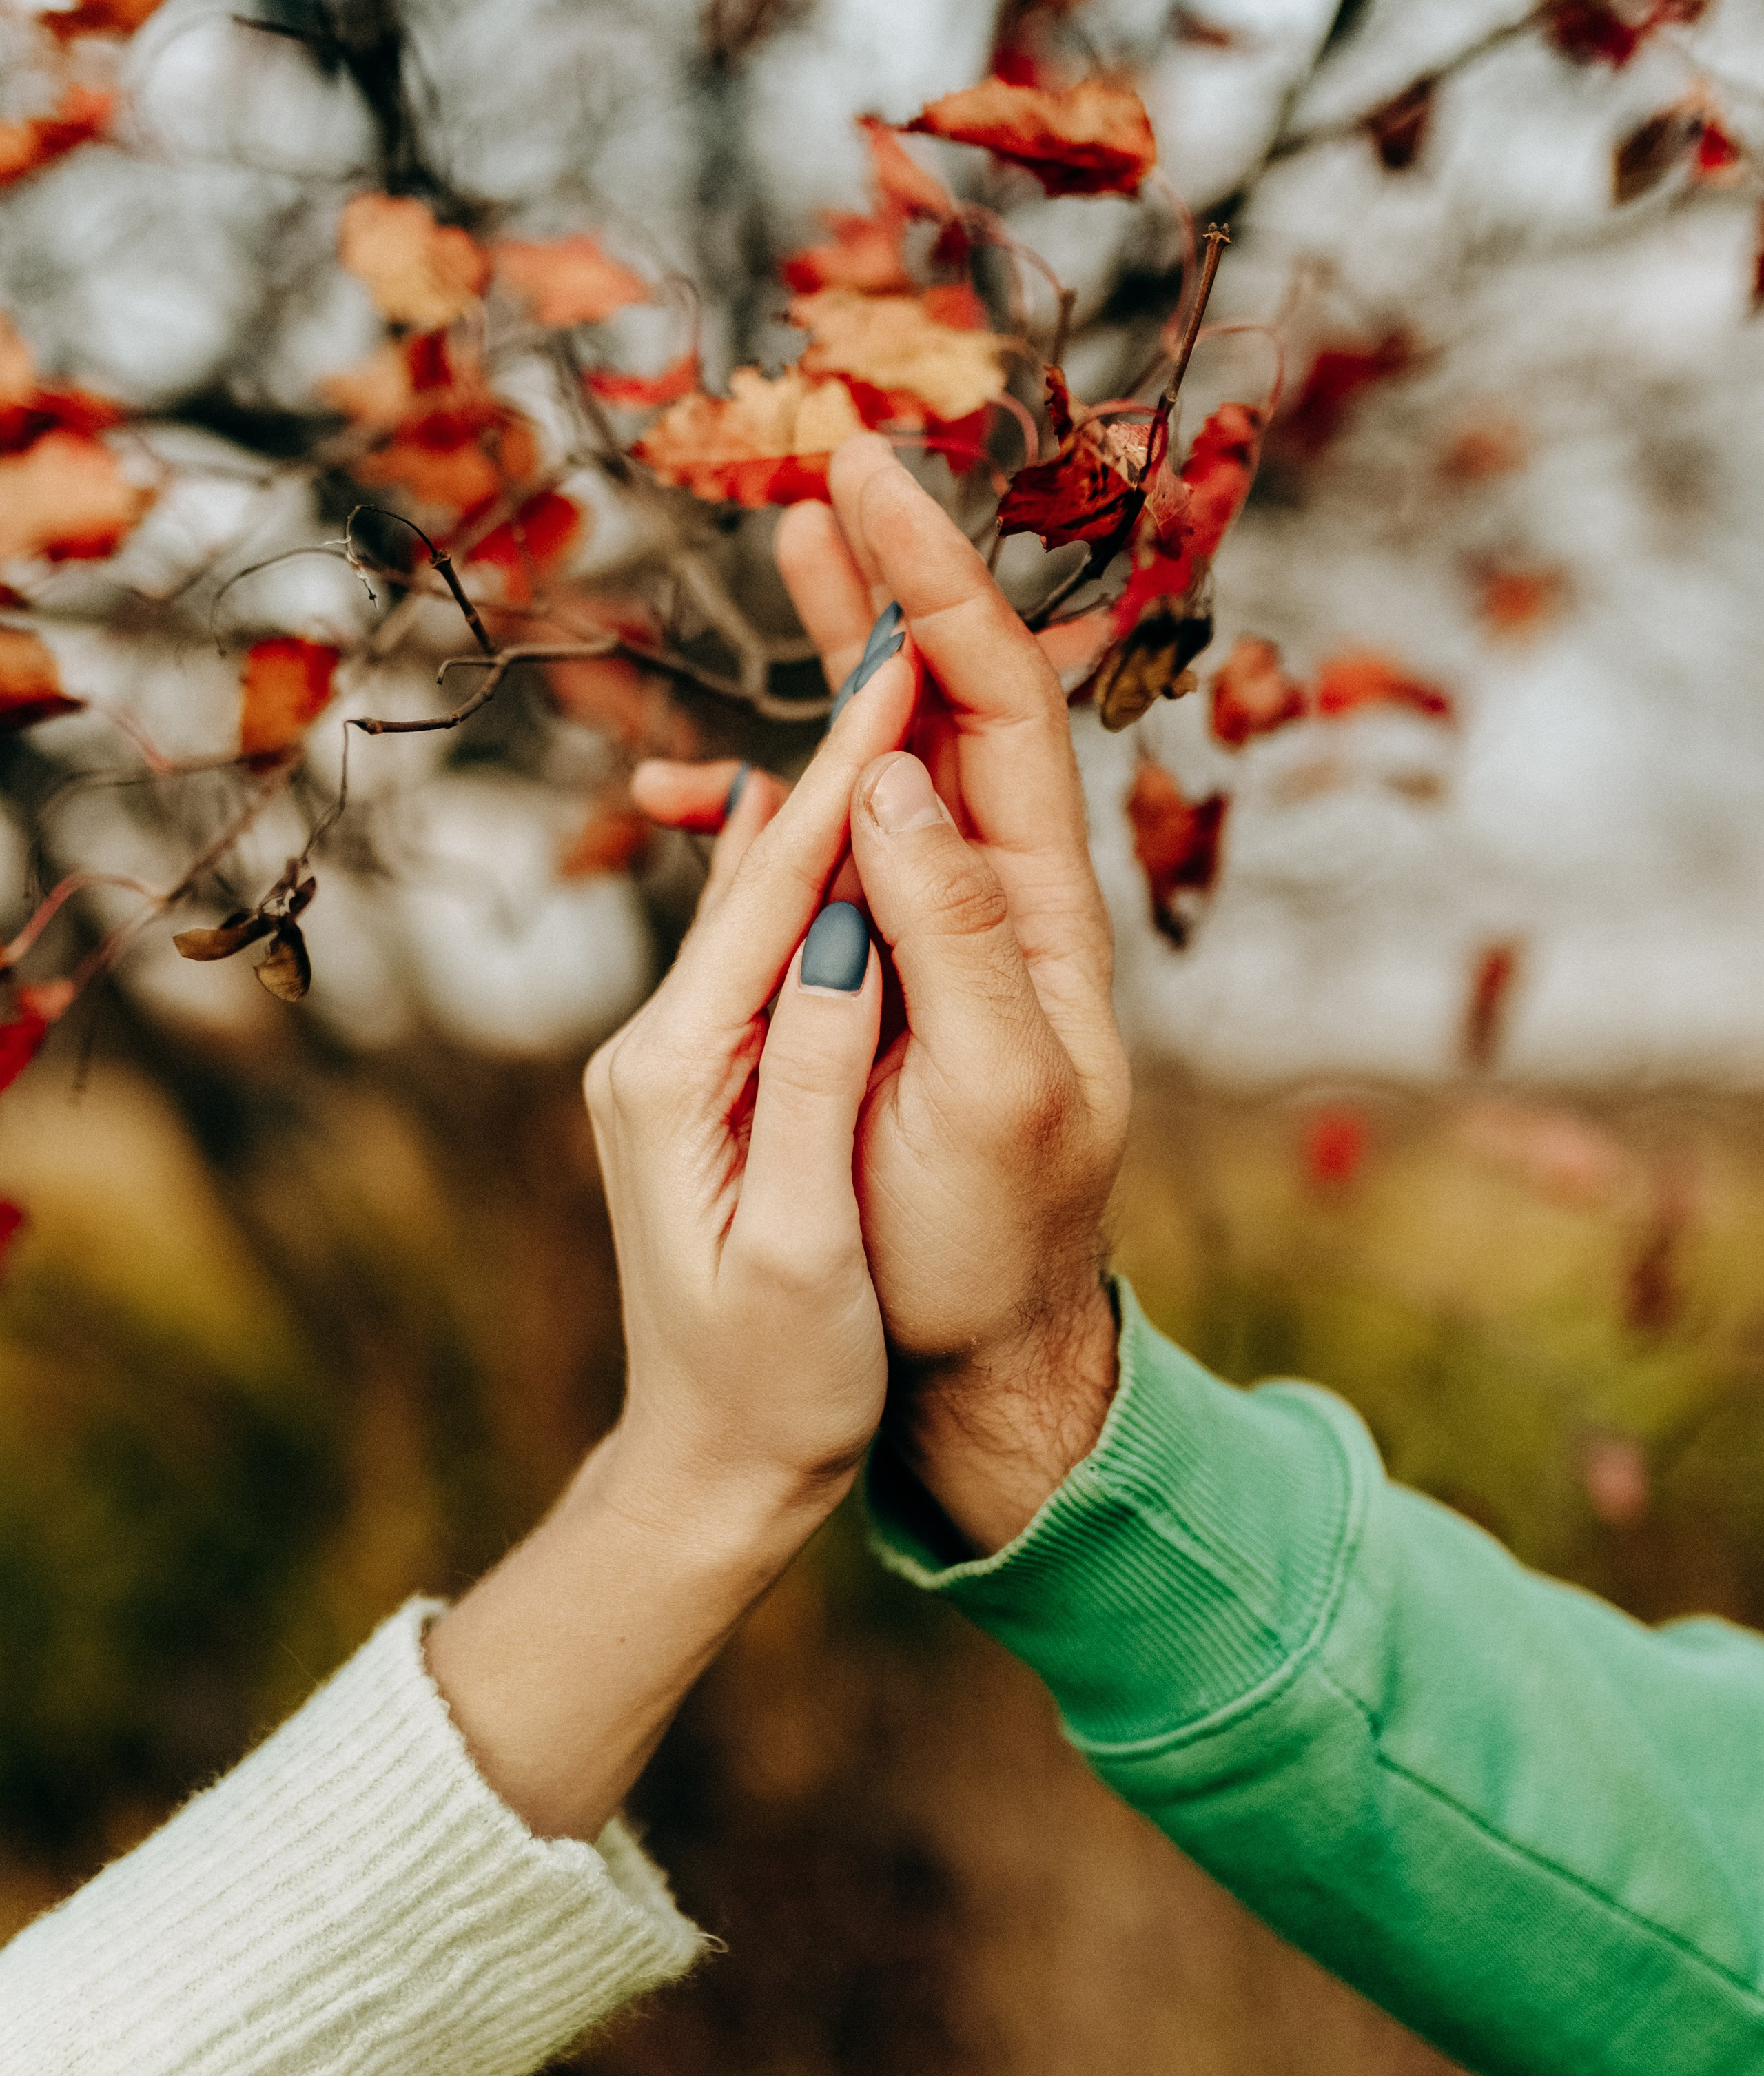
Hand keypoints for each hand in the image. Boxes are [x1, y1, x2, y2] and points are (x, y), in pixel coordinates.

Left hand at [428, 636, 915, 1837]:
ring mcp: (670, 1061)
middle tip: (892, 605)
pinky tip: (808, 805)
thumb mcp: (806, 1249)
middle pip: (760, 871)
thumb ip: (814, 1076)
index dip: (847, 771)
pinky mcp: (697, 1081)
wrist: (709, 1470)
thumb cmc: (775, 1386)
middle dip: (831, 743)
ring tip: (875, 673)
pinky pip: (757, 951)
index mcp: (677, 1077)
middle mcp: (654, 1047)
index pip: (776, 893)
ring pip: (761, 900)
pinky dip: (802, 874)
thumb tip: (845, 922)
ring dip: (822, 794)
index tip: (903, 647)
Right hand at [635, 436, 1130, 1556]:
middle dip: (895, 582)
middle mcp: (998, 899)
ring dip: (838, 663)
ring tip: (783, 560)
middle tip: (828, 471)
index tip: (873, 490)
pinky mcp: (882, 977)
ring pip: (890, 764)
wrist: (979, 1349)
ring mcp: (939, 933)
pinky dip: (772, 806)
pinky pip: (832, 859)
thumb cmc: (991, 1242)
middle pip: (953, 702)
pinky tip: (701, 788)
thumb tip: (894, 777)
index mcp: (1040, 914)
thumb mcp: (994, 1099)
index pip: (1002, 708)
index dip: (941, 588)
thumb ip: (955, 939)